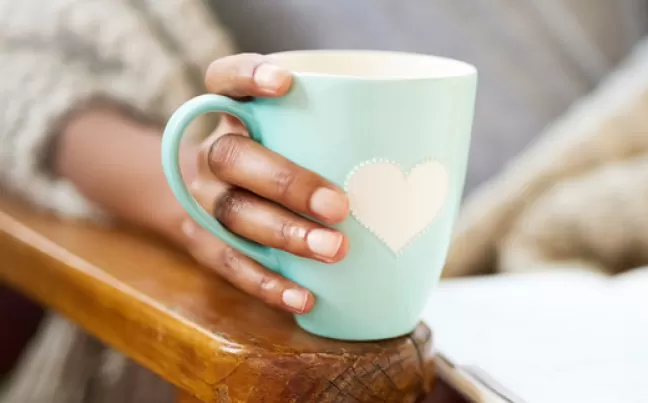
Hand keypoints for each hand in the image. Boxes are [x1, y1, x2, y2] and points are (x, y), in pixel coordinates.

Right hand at [180, 53, 349, 313]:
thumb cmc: (298, 161)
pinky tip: (304, 297)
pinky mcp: (202, 242)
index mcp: (238, 112)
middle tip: (340, 205)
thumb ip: (351, 135)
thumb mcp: (313, 137)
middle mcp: (212, 151)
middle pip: (232, 156)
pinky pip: (228, 263)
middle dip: (288, 182)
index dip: (248, 76)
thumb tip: (441, 149)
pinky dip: (267, 282)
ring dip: (285, 234)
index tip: (286, 82)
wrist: (229, 201)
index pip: (225, 79)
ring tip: (335, 250)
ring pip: (231, 212)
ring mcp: (202, 198)